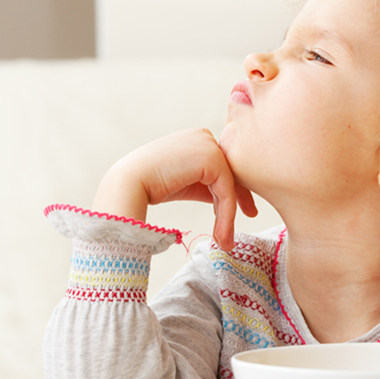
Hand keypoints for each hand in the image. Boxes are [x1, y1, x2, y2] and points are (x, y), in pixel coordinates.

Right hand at [92, 128, 256, 251]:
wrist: (128, 184)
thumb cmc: (150, 186)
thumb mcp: (186, 182)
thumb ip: (206, 185)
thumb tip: (229, 201)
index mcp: (197, 138)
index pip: (223, 166)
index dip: (235, 190)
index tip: (246, 210)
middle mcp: (205, 136)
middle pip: (231, 173)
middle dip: (240, 199)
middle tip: (251, 218)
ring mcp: (208, 144)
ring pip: (230, 184)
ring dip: (229, 215)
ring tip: (226, 241)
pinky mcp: (210, 158)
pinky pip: (226, 190)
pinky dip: (226, 215)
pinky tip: (221, 234)